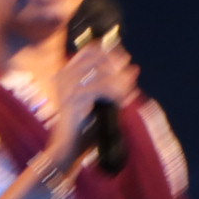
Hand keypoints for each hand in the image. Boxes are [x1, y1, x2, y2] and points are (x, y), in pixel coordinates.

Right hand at [49, 37, 138, 167]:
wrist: (70, 146)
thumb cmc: (84, 124)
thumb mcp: (101, 99)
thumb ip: (114, 83)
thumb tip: (134, 67)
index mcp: (66, 74)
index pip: (89, 51)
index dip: (109, 51)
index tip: (124, 58)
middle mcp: (64, 77)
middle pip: (97, 57)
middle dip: (117, 63)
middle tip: (130, 73)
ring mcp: (68, 87)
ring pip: (102, 71)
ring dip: (120, 79)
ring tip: (128, 88)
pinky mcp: (75, 99)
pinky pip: (103, 88)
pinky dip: (116, 92)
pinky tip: (122, 100)